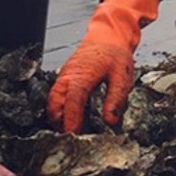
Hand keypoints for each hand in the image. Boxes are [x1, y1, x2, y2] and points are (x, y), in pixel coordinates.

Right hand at [47, 0, 159, 132]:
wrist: (108, 35)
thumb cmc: (115, 54)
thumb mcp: (123, 76)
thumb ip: (116, 99)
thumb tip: (110, 121)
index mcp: (83, 75)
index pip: (73, 101)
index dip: (71, 119)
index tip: (72, 134)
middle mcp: (68, 76)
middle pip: (55, 103)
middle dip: (59, 122)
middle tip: (69, 139)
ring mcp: (64, 76)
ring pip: (52, 101)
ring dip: (57, 116)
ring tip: (69, 132)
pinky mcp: (64, 77)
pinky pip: (55, 95)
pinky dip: (58, 108)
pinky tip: (68, 118)